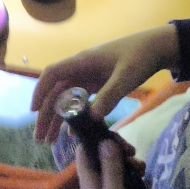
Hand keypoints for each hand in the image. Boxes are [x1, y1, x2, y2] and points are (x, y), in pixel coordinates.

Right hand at [31, 25, 179, 142]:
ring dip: (56, 118)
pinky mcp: (98, 84)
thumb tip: (91, 118)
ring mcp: (89, 76)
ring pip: (66, 98)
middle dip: (45, 113)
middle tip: (40, 138)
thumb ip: (110, 95)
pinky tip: (72, 134)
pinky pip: (80, 101)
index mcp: (83, 61)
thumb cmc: (139, 57)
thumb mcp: (126, 76)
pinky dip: (74, 117)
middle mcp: (81, 69)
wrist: (156, 48)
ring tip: (50, 140)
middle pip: (56, 91)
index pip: (52, 73)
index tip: (33, 111)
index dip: (40, 90)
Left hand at [77, 137, 138, 188]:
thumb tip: (106, 140)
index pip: (84, 150)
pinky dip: (130, 176)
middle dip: (117, 151)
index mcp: (87, 182)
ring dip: (126, 164)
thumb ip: (110, 169)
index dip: (97, 140)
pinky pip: (121, 181)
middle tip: (134, 153)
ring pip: (112, 168)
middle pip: (100, 157)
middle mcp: (93, 185)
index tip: (117, 139)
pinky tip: (142, 180)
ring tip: (142, 169)